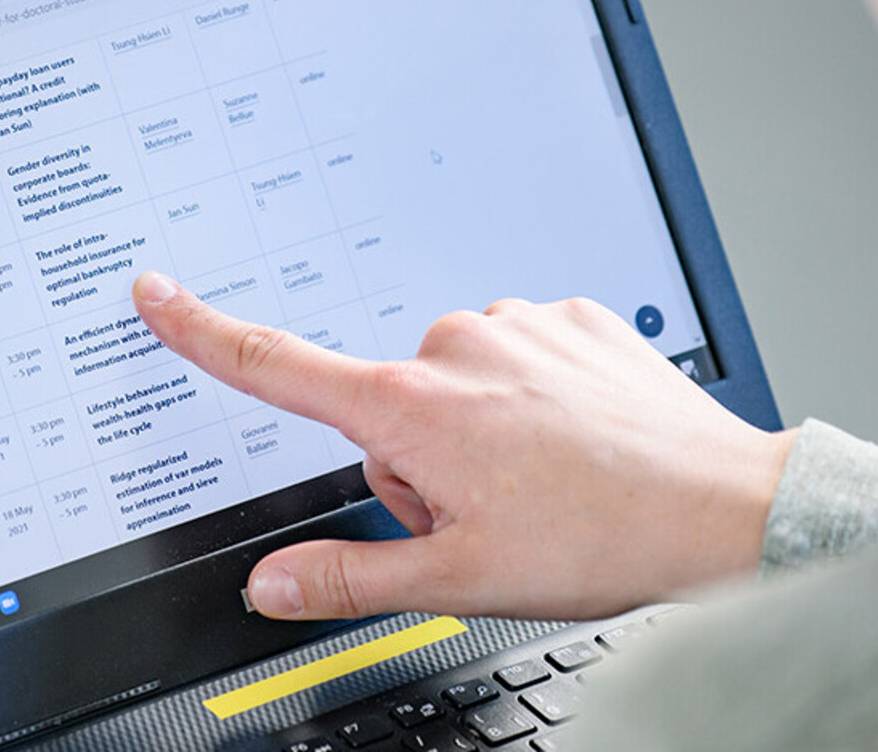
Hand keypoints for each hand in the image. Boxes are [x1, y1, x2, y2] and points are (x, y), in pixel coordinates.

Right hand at [131, 272, 796, 620]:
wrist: (721, 508)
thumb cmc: (599, 540)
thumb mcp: (457, 581)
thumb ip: (348, 575)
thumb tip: (269, 582)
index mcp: (412, 409)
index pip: (278, 367)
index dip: (203, 332)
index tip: (156, 295)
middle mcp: (456, 345)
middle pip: (389, 408)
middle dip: (421, 462)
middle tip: (489, 510)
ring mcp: (519, 323)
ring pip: (457, 385)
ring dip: (480, 432)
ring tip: (545, 480)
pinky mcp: (572, 316)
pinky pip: (519, 356)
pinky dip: (535, 399)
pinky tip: (577, 441)